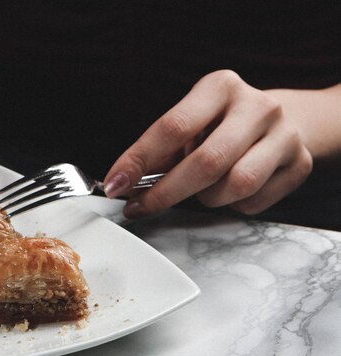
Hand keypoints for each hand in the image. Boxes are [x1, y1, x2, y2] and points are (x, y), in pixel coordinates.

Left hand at [103, 70, 313, 216]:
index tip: (115, 184)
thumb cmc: (222, 125)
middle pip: (206, 162)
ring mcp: (283, 134)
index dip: (138, 160)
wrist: (283, 121)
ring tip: (201, 189)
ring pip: (234, 185)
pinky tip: (230, 191)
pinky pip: (254, 201)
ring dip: (207, 198)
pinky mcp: (300, 163)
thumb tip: (123, 181)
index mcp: (220, 87)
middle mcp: (256, 106)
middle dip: (165, 193)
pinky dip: (233, 205)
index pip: (172, 127)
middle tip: (140, 207)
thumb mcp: (191, 124)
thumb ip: (159, 151)